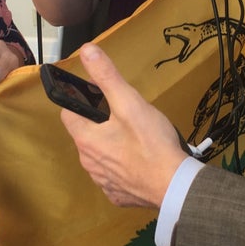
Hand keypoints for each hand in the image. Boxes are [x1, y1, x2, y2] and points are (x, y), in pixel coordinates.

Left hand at [60, 43, 188, 207]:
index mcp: (86, 138)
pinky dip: (123, 166)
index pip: (69, 113)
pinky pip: (114, 176)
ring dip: (111, 145)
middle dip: (100, 122)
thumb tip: (87, 50)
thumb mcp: (129, 102)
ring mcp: (102, 181)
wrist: (175, 186)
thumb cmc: (151, 142)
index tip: (102, 96)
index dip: (82, 101)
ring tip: (136, 136)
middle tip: (126, 114)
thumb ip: (107, 76)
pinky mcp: (118, 195)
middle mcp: (88, 162)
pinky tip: (140, 160)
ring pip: (100, 155)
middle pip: (86, 134)